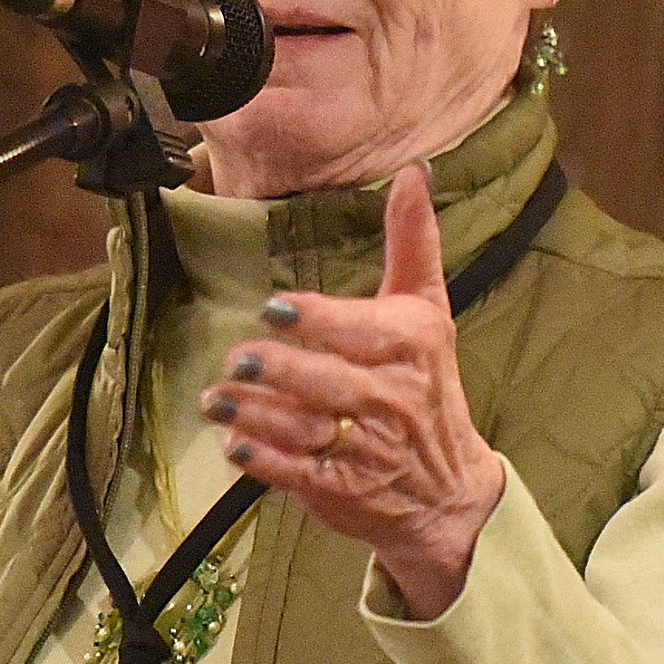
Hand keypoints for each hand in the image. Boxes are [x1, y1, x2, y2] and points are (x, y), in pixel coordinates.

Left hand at [199, 164, 504, 618]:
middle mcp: (392, 399)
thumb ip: (412, 243)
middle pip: (328, 382)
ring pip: (305, 428)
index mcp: (411, 346)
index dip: (316, 320)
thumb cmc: (428, 385)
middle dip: (279, 370)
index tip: (275, 310)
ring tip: (216, 398)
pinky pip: (297, 475)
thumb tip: (412, 173)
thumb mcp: (428, 311)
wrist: (448, 490)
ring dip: (255, 415)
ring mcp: (368, 450)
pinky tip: (233, 444)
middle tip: (239, 358)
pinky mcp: (343, 490)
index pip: (360, 331)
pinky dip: (263, 461)